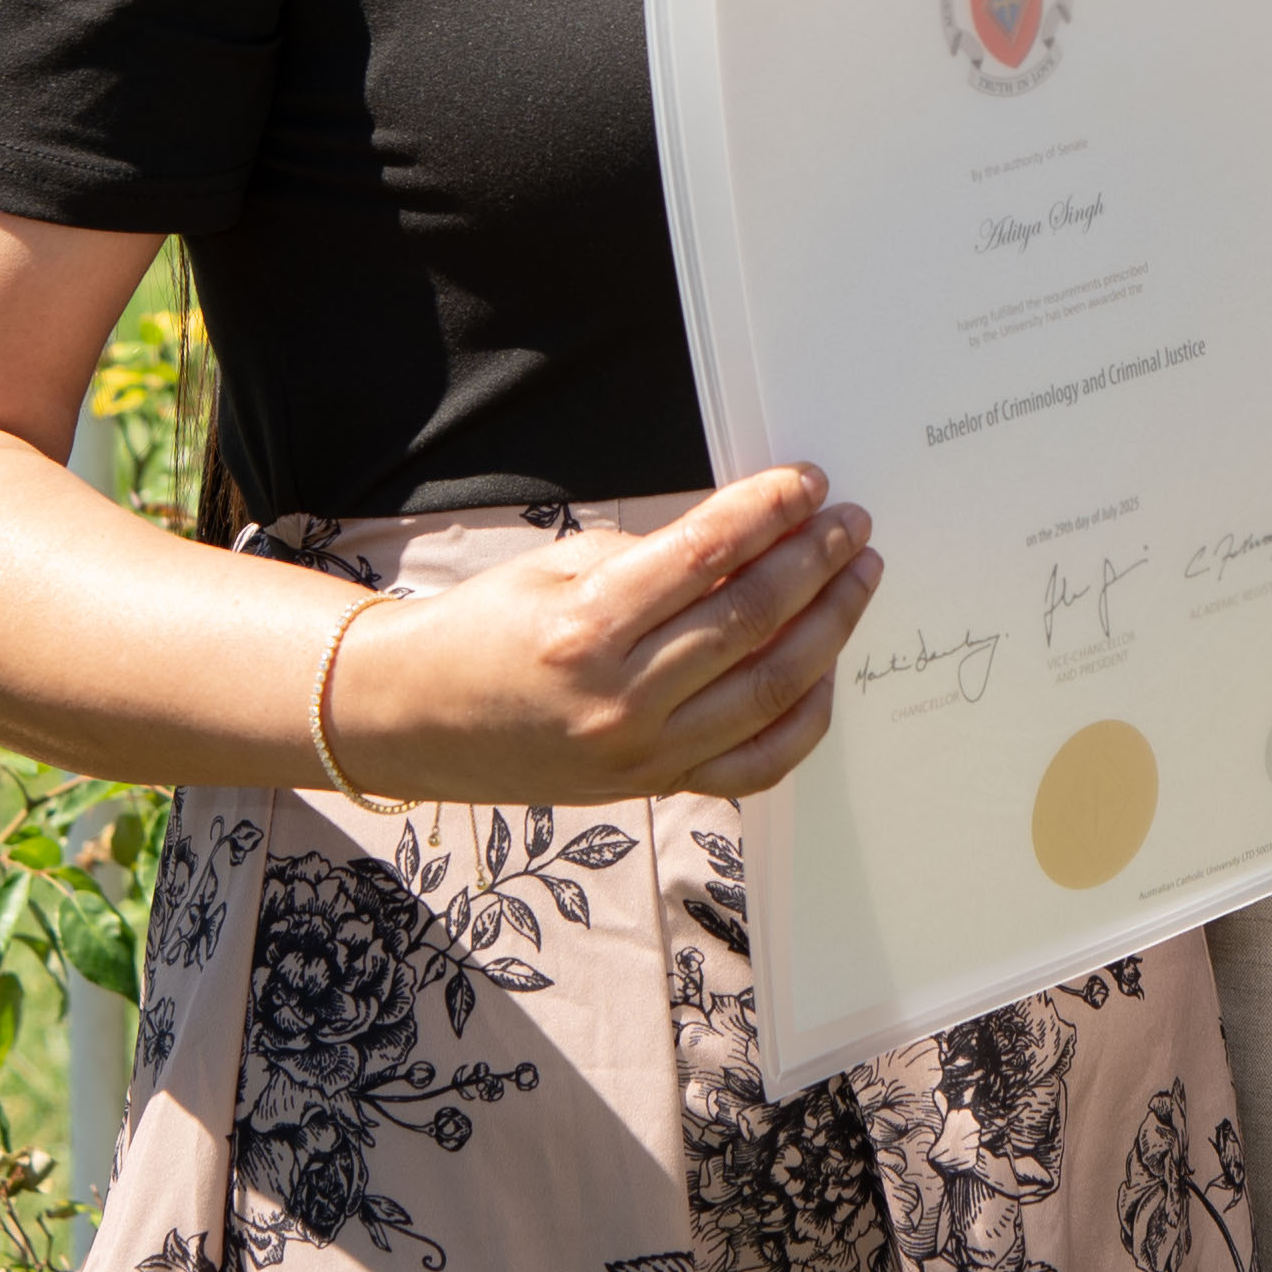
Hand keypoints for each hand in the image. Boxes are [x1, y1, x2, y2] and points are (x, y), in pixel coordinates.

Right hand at [332, 467, 887, 806]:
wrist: (414, 719)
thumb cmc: (482, 629)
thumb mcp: (559, 564)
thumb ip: (658, 556)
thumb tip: (750, 537)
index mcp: (586, 627)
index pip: (707, 555)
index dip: (768, 511)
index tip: (807, 484)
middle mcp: (620, 698)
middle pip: (752, 619)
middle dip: (816, 561)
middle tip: (851, 524)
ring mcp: (642, 753)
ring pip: (770, 689)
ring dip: (829, 626)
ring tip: (857, 578)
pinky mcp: (654, 787)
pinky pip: (755, 764)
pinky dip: (803, 717)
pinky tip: (824, 669)